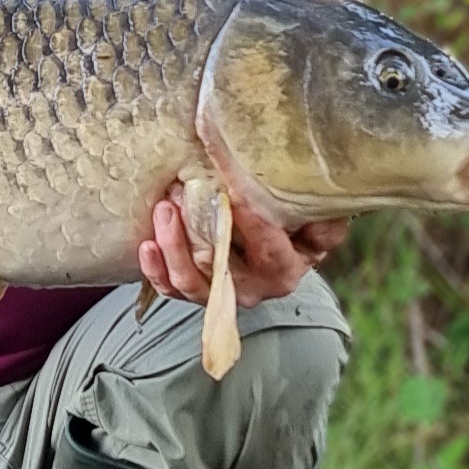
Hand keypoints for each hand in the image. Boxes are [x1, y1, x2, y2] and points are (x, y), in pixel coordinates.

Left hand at [137, 182, 348, 308]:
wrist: (276, 248)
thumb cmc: (295, 225)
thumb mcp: (315, 220)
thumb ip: (321, 214)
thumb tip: (317, 200)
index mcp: (285, 267)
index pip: (265, 240)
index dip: (245, 208)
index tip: (225, 176)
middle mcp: (254, 287)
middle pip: (220, 266)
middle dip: (194, 229)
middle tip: (179, 189)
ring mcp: (222, 293)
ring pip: (191, 281)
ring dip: (171, 244)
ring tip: (164, 207)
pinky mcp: (195, 291)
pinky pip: (170, 289)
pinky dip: (156, 269)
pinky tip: (146, 245)